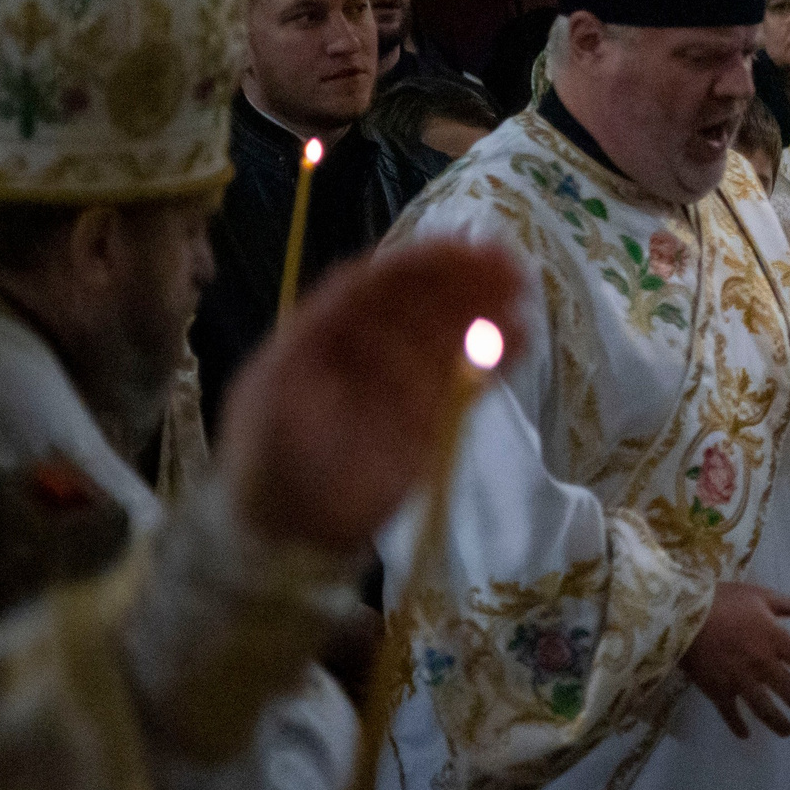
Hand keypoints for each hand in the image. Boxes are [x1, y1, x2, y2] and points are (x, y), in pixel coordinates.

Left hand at [220, 238, 523, 553]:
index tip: (462, 251)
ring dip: (480, 314)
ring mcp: (394, 382)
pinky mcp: (424, 417)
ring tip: (519, 303)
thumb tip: (361, 316)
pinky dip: (491, 359)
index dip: (417, 265)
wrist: (284, 539)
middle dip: (459, 283)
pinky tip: (520, 342)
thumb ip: (316, 356)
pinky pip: (462, 380)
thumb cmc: (269, 469)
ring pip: (442, 337)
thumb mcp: (274, 406)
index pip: (372, 286)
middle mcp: (360, 349)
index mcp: (318, 337)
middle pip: (413, 304)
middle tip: (508, 269)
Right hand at [680, 582, 789, 738]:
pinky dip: (737, 725)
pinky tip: (744, 735)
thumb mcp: (758, 595)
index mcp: (775, 640)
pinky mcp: (717, 690)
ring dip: (778, 723)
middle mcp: (762, 664)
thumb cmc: (722, 601)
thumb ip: (786, 603)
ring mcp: (739, 681)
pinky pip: (730, 713)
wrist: (682, 616)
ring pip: (764, 709)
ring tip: (787, 732)